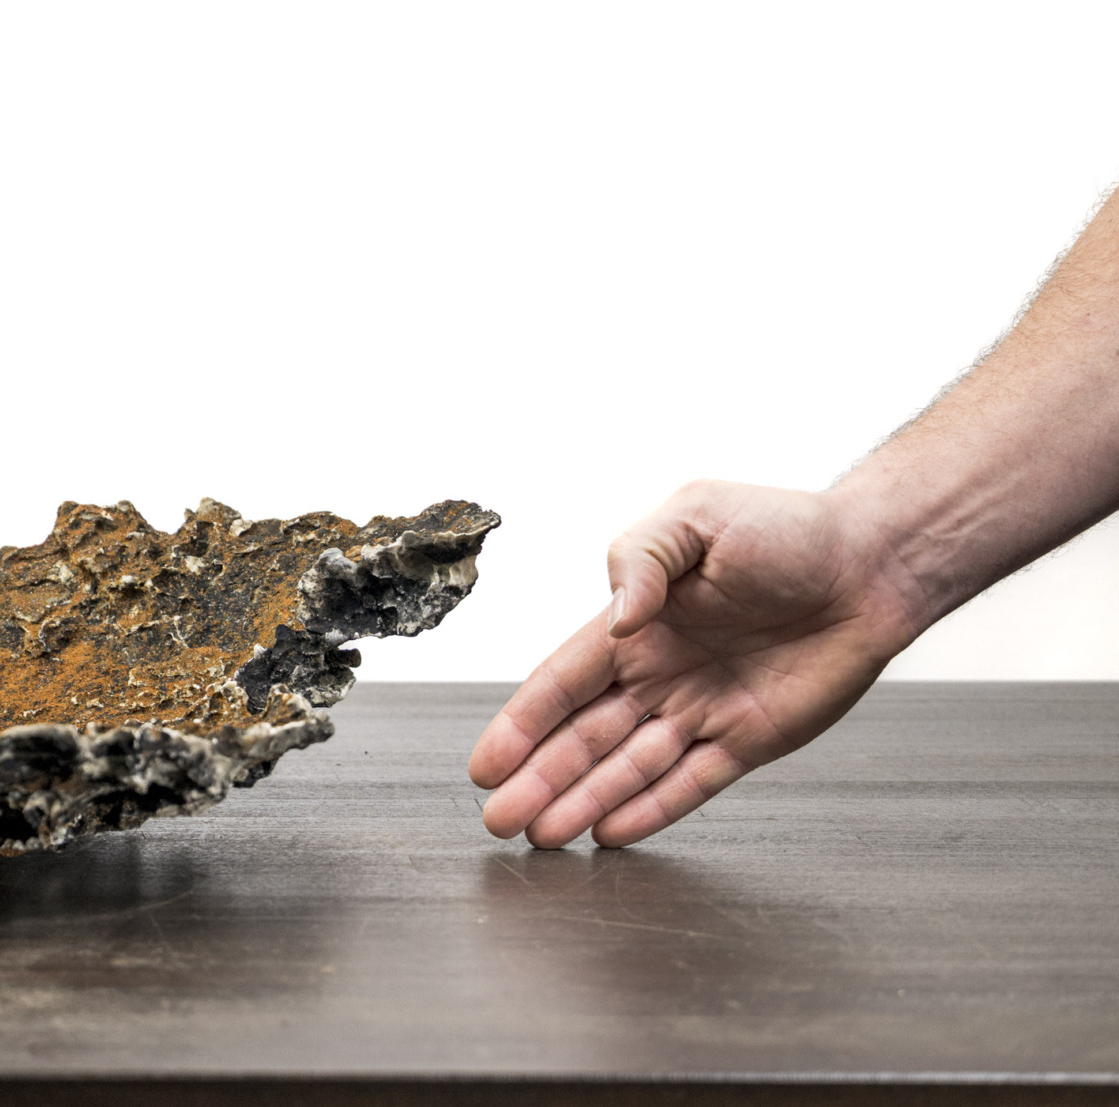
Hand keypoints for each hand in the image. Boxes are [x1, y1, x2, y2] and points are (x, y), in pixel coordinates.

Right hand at [467, 479, 924, 847]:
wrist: (872, 563)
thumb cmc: (783, 528)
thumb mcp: (693, 518)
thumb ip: (641, 561)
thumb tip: (616, 621)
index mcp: (634, 623)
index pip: (561, 683)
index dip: (519, 724)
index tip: (484, 765)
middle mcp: (658, 673)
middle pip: (583, 737)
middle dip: (538, 780)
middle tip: (499, 823)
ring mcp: (702, 710)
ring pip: (628, 768)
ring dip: (583, 802)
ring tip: (542, 839)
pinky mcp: (750, 739)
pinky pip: (692, 783)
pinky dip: (652, 810)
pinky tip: (611, 833)